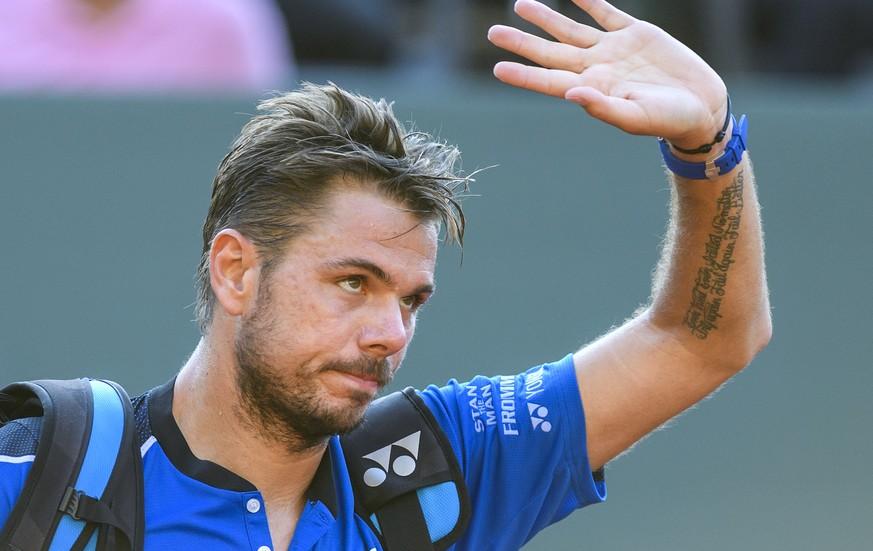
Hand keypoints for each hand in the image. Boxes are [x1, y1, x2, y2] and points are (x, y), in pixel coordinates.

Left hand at [488, 0, 727, 150]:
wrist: (701, 105)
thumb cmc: (667, 121)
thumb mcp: (635, 117)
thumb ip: (601, 106)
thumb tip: (570, 94)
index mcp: (592, 90)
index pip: (549, 80)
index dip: (523, 74)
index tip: (497, 68)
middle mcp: (596, 68)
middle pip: (551, 52)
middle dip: (523, 42)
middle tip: (493, 33)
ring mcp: (614, 49)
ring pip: (571, 29)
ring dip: (546, 17)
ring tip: (520, 4)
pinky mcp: (636, 33)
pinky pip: (606, 13)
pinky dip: (589, 1)